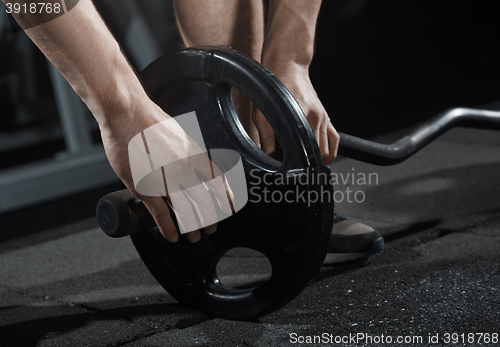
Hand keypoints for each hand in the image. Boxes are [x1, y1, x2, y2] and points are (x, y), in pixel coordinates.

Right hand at [98, 98, 232, 242]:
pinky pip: (161, 214)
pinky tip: (171, 237)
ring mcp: (165, 179)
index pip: (217, 181)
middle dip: (209, 219)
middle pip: (204, 201)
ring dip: (191, 228)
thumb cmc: (149, 120)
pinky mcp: (145, 187)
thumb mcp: (178, 134)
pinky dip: (168, 228)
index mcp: (194, 154)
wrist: (126, 113)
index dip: (224, 198)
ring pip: (185, 211)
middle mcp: (184, 169)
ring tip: (194, 238)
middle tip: (210, 229)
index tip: (227, 208)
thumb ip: (187, 150)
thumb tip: (193, 160)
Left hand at [252, 61, 339, 165]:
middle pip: (320, 154)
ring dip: (320, 161)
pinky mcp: (325, 117)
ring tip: (307, 169)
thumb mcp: (262, 114)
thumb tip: (268, 159)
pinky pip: (334, 140)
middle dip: (310, 167)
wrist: (289, 66)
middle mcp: (317, 119)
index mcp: (302, 118)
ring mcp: (324, 118)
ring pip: (328, 150)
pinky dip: (329, 152)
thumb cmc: (273, 89)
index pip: (304, 152)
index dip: (298, 166)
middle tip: (296, 173)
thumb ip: (266, 138)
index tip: (290, 174)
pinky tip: (320, 158)